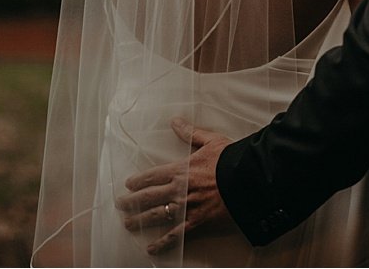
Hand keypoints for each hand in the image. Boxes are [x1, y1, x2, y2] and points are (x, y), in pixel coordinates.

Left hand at [117, 118, 233, 255]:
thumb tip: (175, 121)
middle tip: (120, 204)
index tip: (128, 185)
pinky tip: (151, 248)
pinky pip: (175, 235)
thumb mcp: (211, 140)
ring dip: (140, 220)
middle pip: (148, 197)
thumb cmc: (230, 158)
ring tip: (128, 223)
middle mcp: (178, 189)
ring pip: (156, 216)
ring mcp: (186, 207)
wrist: (248, 177)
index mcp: (180, 170)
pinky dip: (162, 243)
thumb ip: (190, 133)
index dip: (138, 181)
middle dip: (131, 201)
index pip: (152, 176)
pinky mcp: (196, 221)